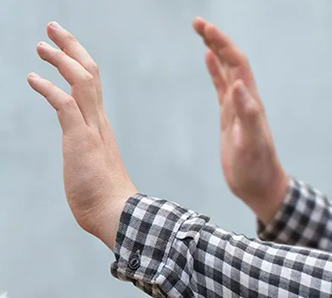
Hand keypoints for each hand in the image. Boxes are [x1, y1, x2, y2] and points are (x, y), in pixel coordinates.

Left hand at [27, 22, 136, 249]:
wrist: (117, 215)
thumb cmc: (103, 198)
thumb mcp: (90, 167)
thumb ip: (85, 155)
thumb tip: (81, 160)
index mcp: (100, 124)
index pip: (92, 83)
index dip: (77, 61)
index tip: (63, 48)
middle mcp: (98, 120)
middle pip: (89, 71)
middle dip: (71, 46)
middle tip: (52, 28)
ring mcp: (91, 128)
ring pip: (81, 79)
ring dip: (60, 58)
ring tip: (41, 45)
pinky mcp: (80, 139)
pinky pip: (64, 104)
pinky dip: (48, 87)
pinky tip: (32, 78)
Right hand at [193, 18, 288, 223]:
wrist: (259, 185)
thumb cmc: (256, 168)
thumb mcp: (251, 143)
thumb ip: (247, 114)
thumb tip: (238, 84)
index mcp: (249, 101)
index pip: (236, 63)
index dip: (221, 43)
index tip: (204, 28)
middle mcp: (245, 98)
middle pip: (231, 60)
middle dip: (215, 39)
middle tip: (196, 22)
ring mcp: (237, 106)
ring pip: (226, 69)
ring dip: (215, 49)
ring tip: (201, 32)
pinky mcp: (229, 116)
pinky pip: (220, 86)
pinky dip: (214, 70)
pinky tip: (207, 60)